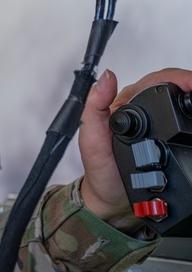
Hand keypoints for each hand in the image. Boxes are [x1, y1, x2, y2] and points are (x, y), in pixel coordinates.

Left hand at [78, 67, 191, 226]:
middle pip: (170, 87)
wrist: (110, 194)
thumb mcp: (90, 135)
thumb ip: (95, 105)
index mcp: (123, 103)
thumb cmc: (99, 166)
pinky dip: (191, 118)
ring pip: (177, 103)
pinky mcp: (165, 137)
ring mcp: (155, 123)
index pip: (152, 81)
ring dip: (191, 99)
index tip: (189, 83)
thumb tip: (106, 77)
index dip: (173, 78)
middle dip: (187, 84)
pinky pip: (181, 121)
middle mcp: (140, 108)